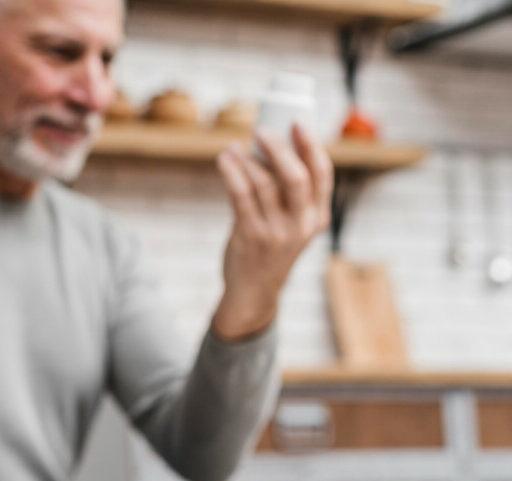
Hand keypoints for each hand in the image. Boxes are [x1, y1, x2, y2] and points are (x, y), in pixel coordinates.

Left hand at [212, 123, 332, 340]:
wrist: (253, 291)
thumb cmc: (270, 248)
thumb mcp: (292, 226)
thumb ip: (288, 196)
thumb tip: (267, 148)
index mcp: (317, 218)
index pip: (322, 175)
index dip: (312, 145)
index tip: (297, 121)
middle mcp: (301, 225)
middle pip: (296, 176)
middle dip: (280, 148)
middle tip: (262, 129)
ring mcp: (276, 233)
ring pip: (264, 184)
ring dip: (247, 159)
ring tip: (235, 147)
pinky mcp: (250, 237)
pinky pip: (240, 196)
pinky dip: (232, 172)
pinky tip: (225, 159)